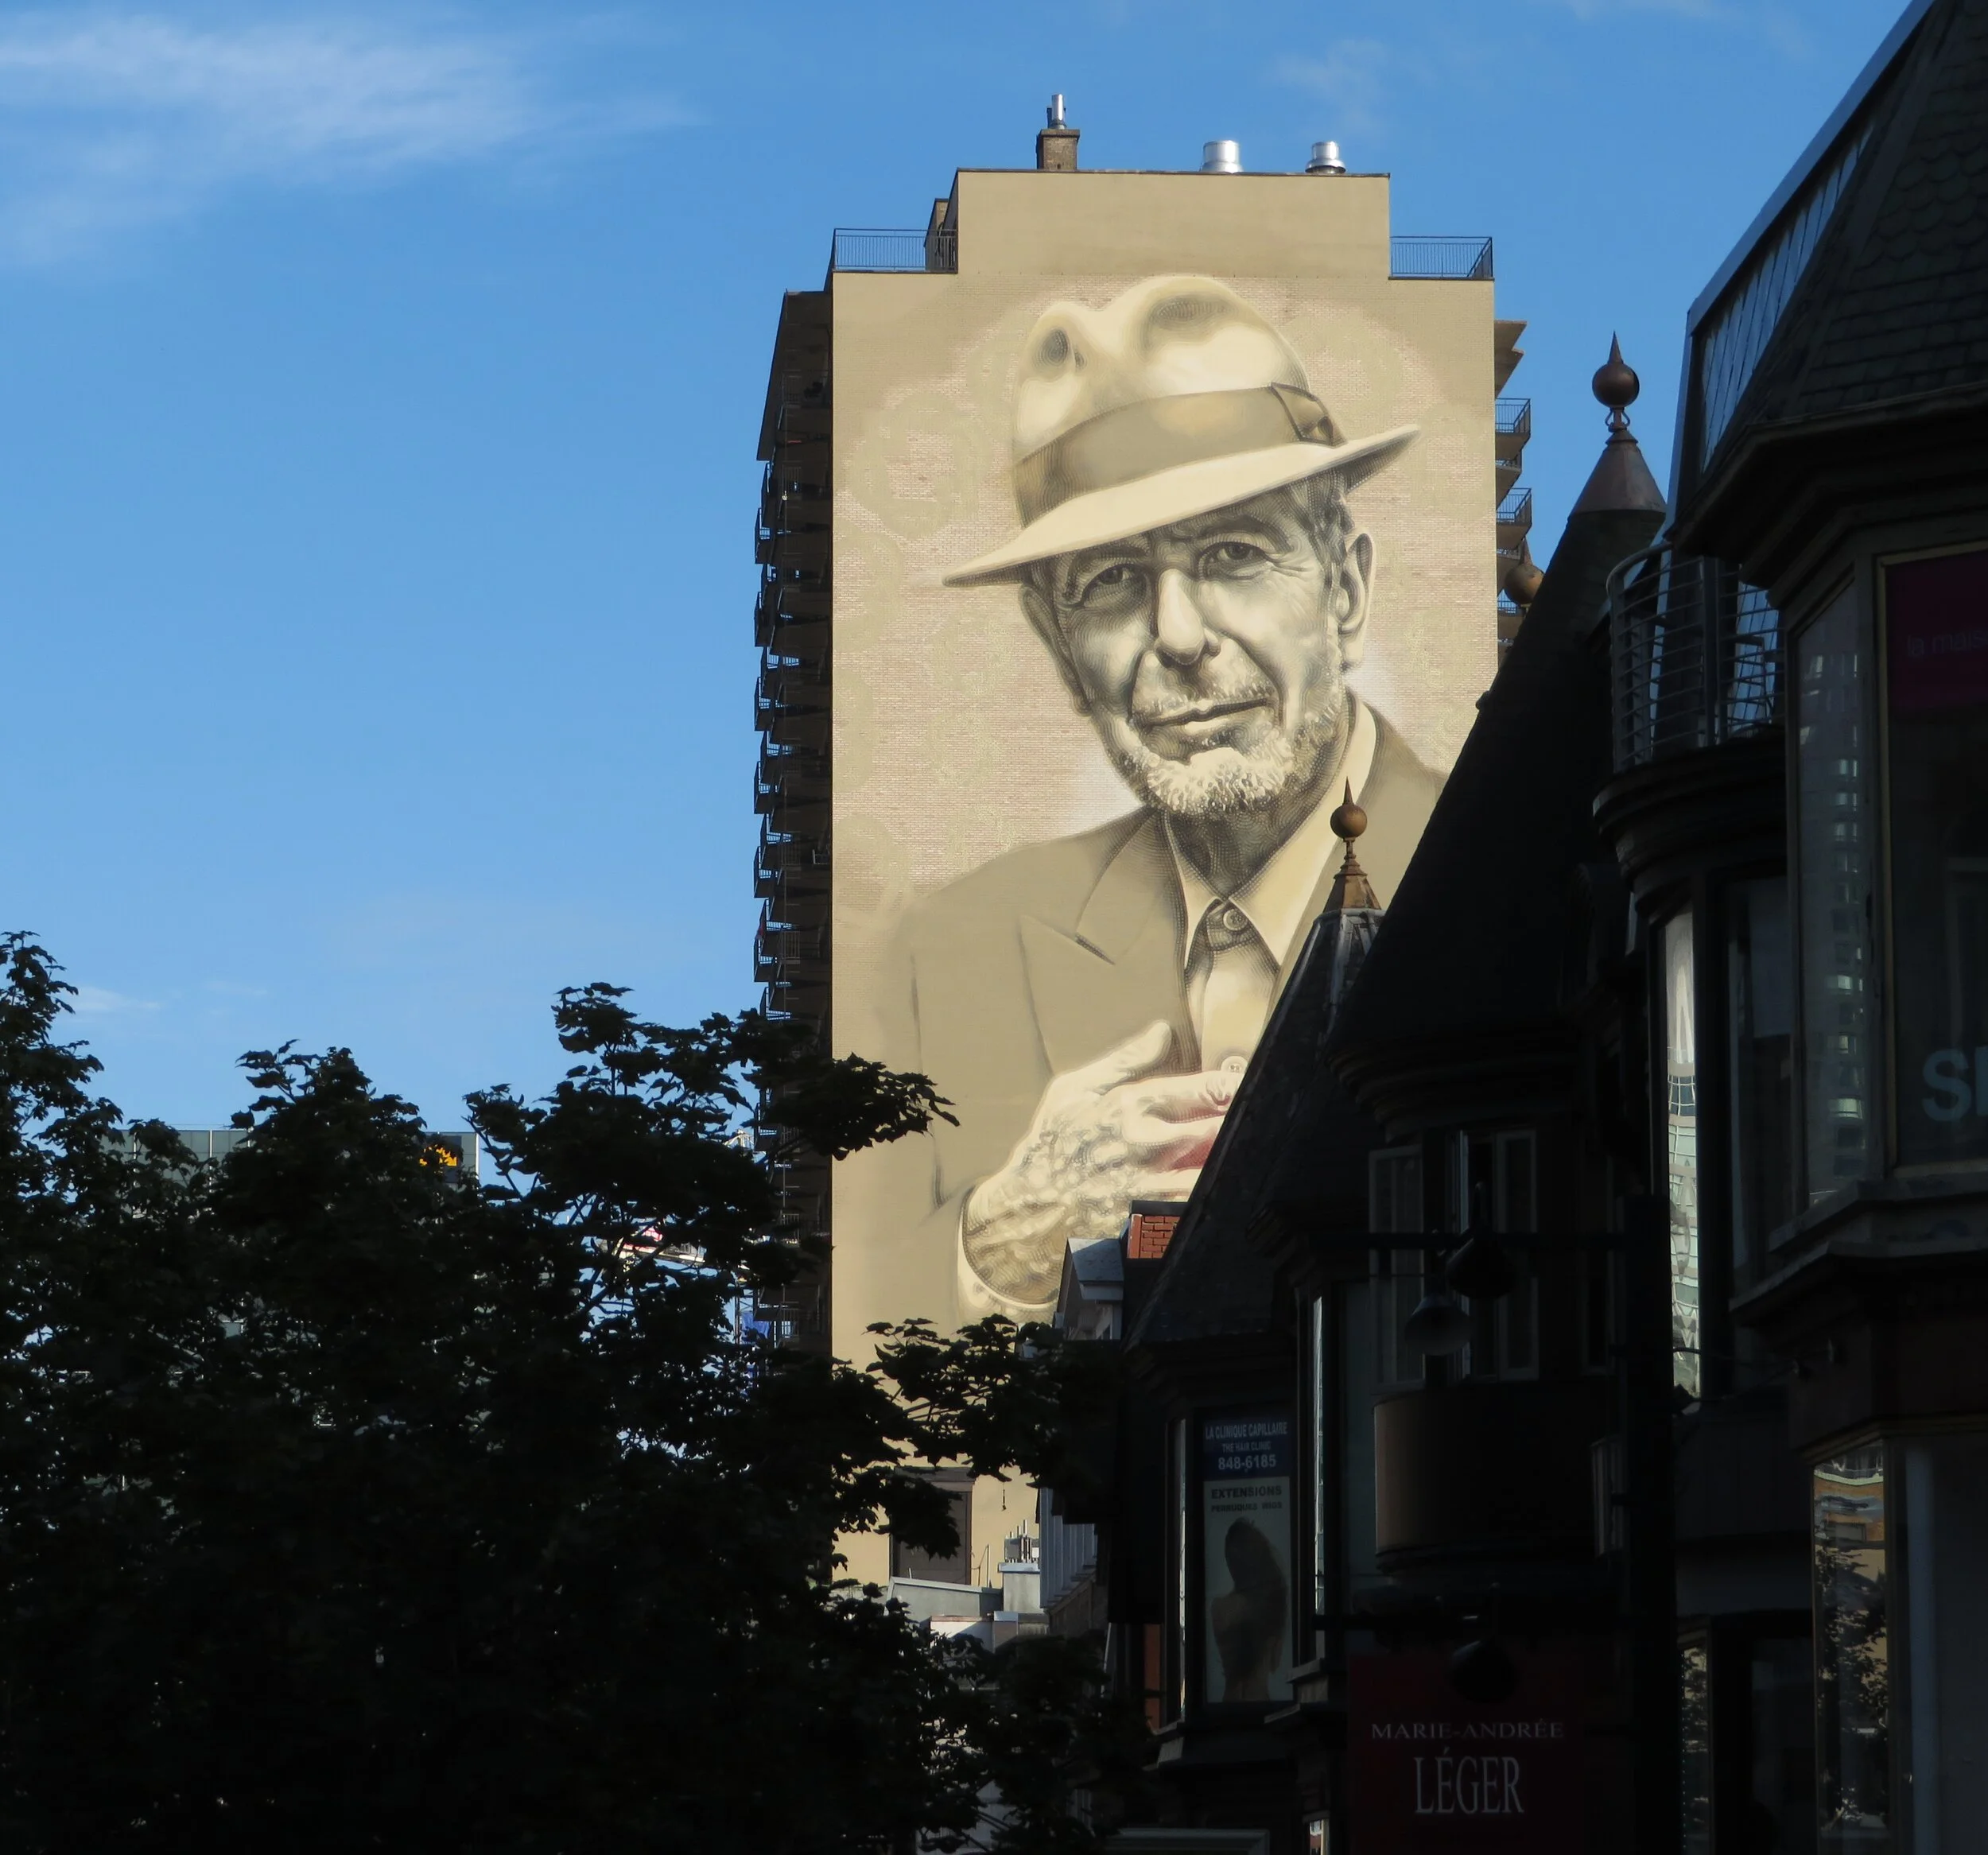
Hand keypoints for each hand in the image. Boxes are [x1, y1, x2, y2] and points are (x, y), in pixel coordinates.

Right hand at [961, 1021, 1237, 1304]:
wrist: (1024, 1218)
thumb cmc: (1048, 1152)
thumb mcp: (1073, 1093)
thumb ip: (1124, 1061)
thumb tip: (1163, 1031)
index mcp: (1132, 1107)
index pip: (1209, 1090)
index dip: (1240, 1087)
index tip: (1256, 1086)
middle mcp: (1148, 1146)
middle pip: (1224, 1131)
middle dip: (1249, 1124)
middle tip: (1268, 1121)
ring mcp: (1155, 1190)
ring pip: (1220, 1172)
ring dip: (1239, 1162)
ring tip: (1254, 1157)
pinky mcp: (1156, 1229)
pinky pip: (1204, 1212)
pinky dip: (1220, 1201)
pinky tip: (1230, 1196)